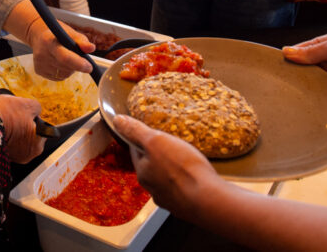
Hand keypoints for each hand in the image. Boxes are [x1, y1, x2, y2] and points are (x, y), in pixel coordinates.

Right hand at [0, 94, 45, 162]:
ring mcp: (14, 158)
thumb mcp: (26, 104)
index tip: (26, 113)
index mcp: (39, 142)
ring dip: (14, 133)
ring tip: (5, 122)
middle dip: (24, 127)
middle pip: (30, 136)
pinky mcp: (1, 157)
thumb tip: (36, 110)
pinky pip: (7, 145)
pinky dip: (4, 138)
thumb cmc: (5, 115)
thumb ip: (37, 108)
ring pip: (18, 141)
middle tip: (14, 117)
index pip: (42, 128)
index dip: (34, 118)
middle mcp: (29, 155)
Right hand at [4, 0, 92, 80]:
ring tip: (67, 57)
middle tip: (79, 58)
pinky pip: (58, 77)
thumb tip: (91, 48)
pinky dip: (63, 72)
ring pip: (63, 74)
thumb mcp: (70, 32)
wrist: (39, 35)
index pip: (65, 57)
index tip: (89, 67)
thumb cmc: (57, 33)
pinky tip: (60, 62)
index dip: (79, 64)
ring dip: (70, 69)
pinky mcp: (39, 71)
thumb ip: (81, 41)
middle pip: (66, 67)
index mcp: (49, 41)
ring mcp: (39, 64)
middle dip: (77, 65)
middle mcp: (42, 54)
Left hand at [112, 115, 226, 221]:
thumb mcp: (156, 141)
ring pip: (166, 179)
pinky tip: (195, 178)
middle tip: (170, 145)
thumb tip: (118, 121)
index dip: (143, 139)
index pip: (136, 151)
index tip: (150, 133)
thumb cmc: (183, 170)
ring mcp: (169, 199)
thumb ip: (136, 131)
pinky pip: (182, 190)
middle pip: (151, 166)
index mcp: (143, 172)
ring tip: (185, 160)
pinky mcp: (186, 206)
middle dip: (159, 156)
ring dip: (172, 170)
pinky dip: (186, 183)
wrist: (209, 201)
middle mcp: (152, 189)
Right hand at [282, 28, 326, 102]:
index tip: (275, 69)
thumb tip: (287, 52)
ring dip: (313, 92)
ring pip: (321, 86)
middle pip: (310, 71)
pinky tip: (317, 108)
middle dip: (299, 78)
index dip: (290, 59)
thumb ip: (313, 52)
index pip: (303, 52)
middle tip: (282, 89)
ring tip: (296, 101)